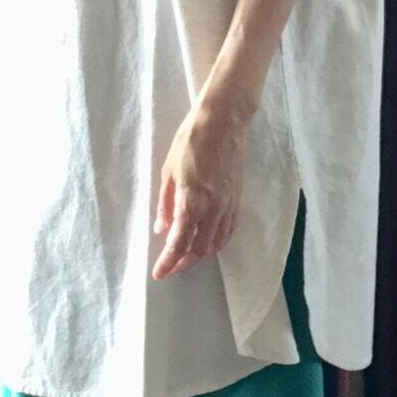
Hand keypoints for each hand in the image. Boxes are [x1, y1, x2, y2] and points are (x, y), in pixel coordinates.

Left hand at [151, 101, 245, 279]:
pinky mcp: (237, 200)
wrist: (223, 122)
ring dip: (200, 255)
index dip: (168, 262)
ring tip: (186, 256)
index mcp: (191, 202)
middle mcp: (212, 209)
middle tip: (170, 266)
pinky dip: (216, 242)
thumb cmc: (190, 141)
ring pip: (216, 243)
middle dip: (183, 262)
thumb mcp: (168, 171)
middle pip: (199, 249)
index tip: (159, 274)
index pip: (178, 243)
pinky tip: (207, 241)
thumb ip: (165, 203)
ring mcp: (228, 206)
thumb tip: (161, 228)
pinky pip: (228, 231)